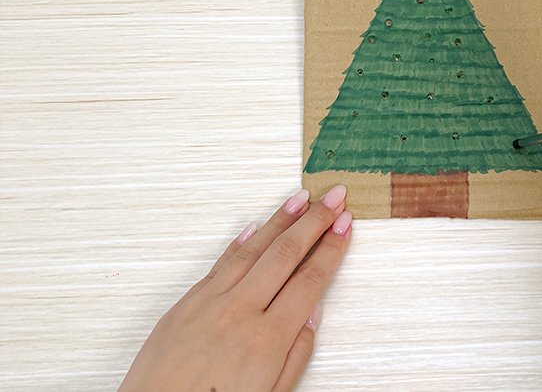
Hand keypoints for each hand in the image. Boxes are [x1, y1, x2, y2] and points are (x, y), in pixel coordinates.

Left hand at [119, 186, 352, 391]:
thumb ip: (295, 353)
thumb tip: (311, 315)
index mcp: (268, 337)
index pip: (310, 278)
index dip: (331, 248)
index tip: (345, 227)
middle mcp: (240, 311)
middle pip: (286, 252)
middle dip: (315, 220)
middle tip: (333, 198)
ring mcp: (210, 303)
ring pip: (253, 248)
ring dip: (280, 219)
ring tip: (300, 198)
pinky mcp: (185, 304)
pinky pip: (220, 263)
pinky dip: (241, 242)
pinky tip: (255, 228)